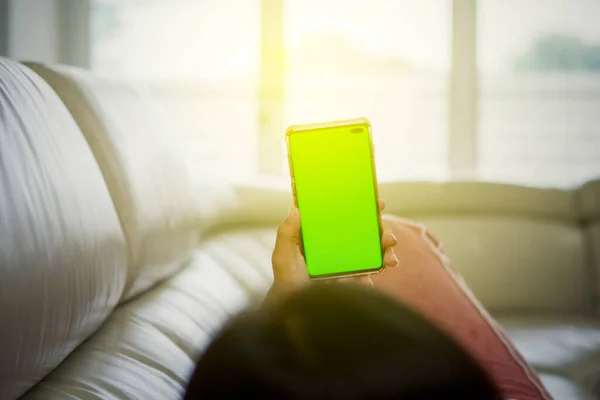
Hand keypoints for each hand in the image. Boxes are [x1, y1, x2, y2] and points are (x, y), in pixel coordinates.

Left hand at [264, 200, 398, 305]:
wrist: (295, 311)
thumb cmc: (287, 281)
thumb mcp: (283, 256)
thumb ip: (286, 234)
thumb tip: (295, 209)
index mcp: (325, 234)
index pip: (347, 215)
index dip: (364, 207)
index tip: (378, 204)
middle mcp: (340, 246)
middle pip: (367, 232)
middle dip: (383, 231)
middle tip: (388, 237)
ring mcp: (349, 263)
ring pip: (375, 252)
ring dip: (387, 253)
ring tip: (390, 260)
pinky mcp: (354, 281)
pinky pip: (370, 274)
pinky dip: (376, 274)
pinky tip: (370, 279)